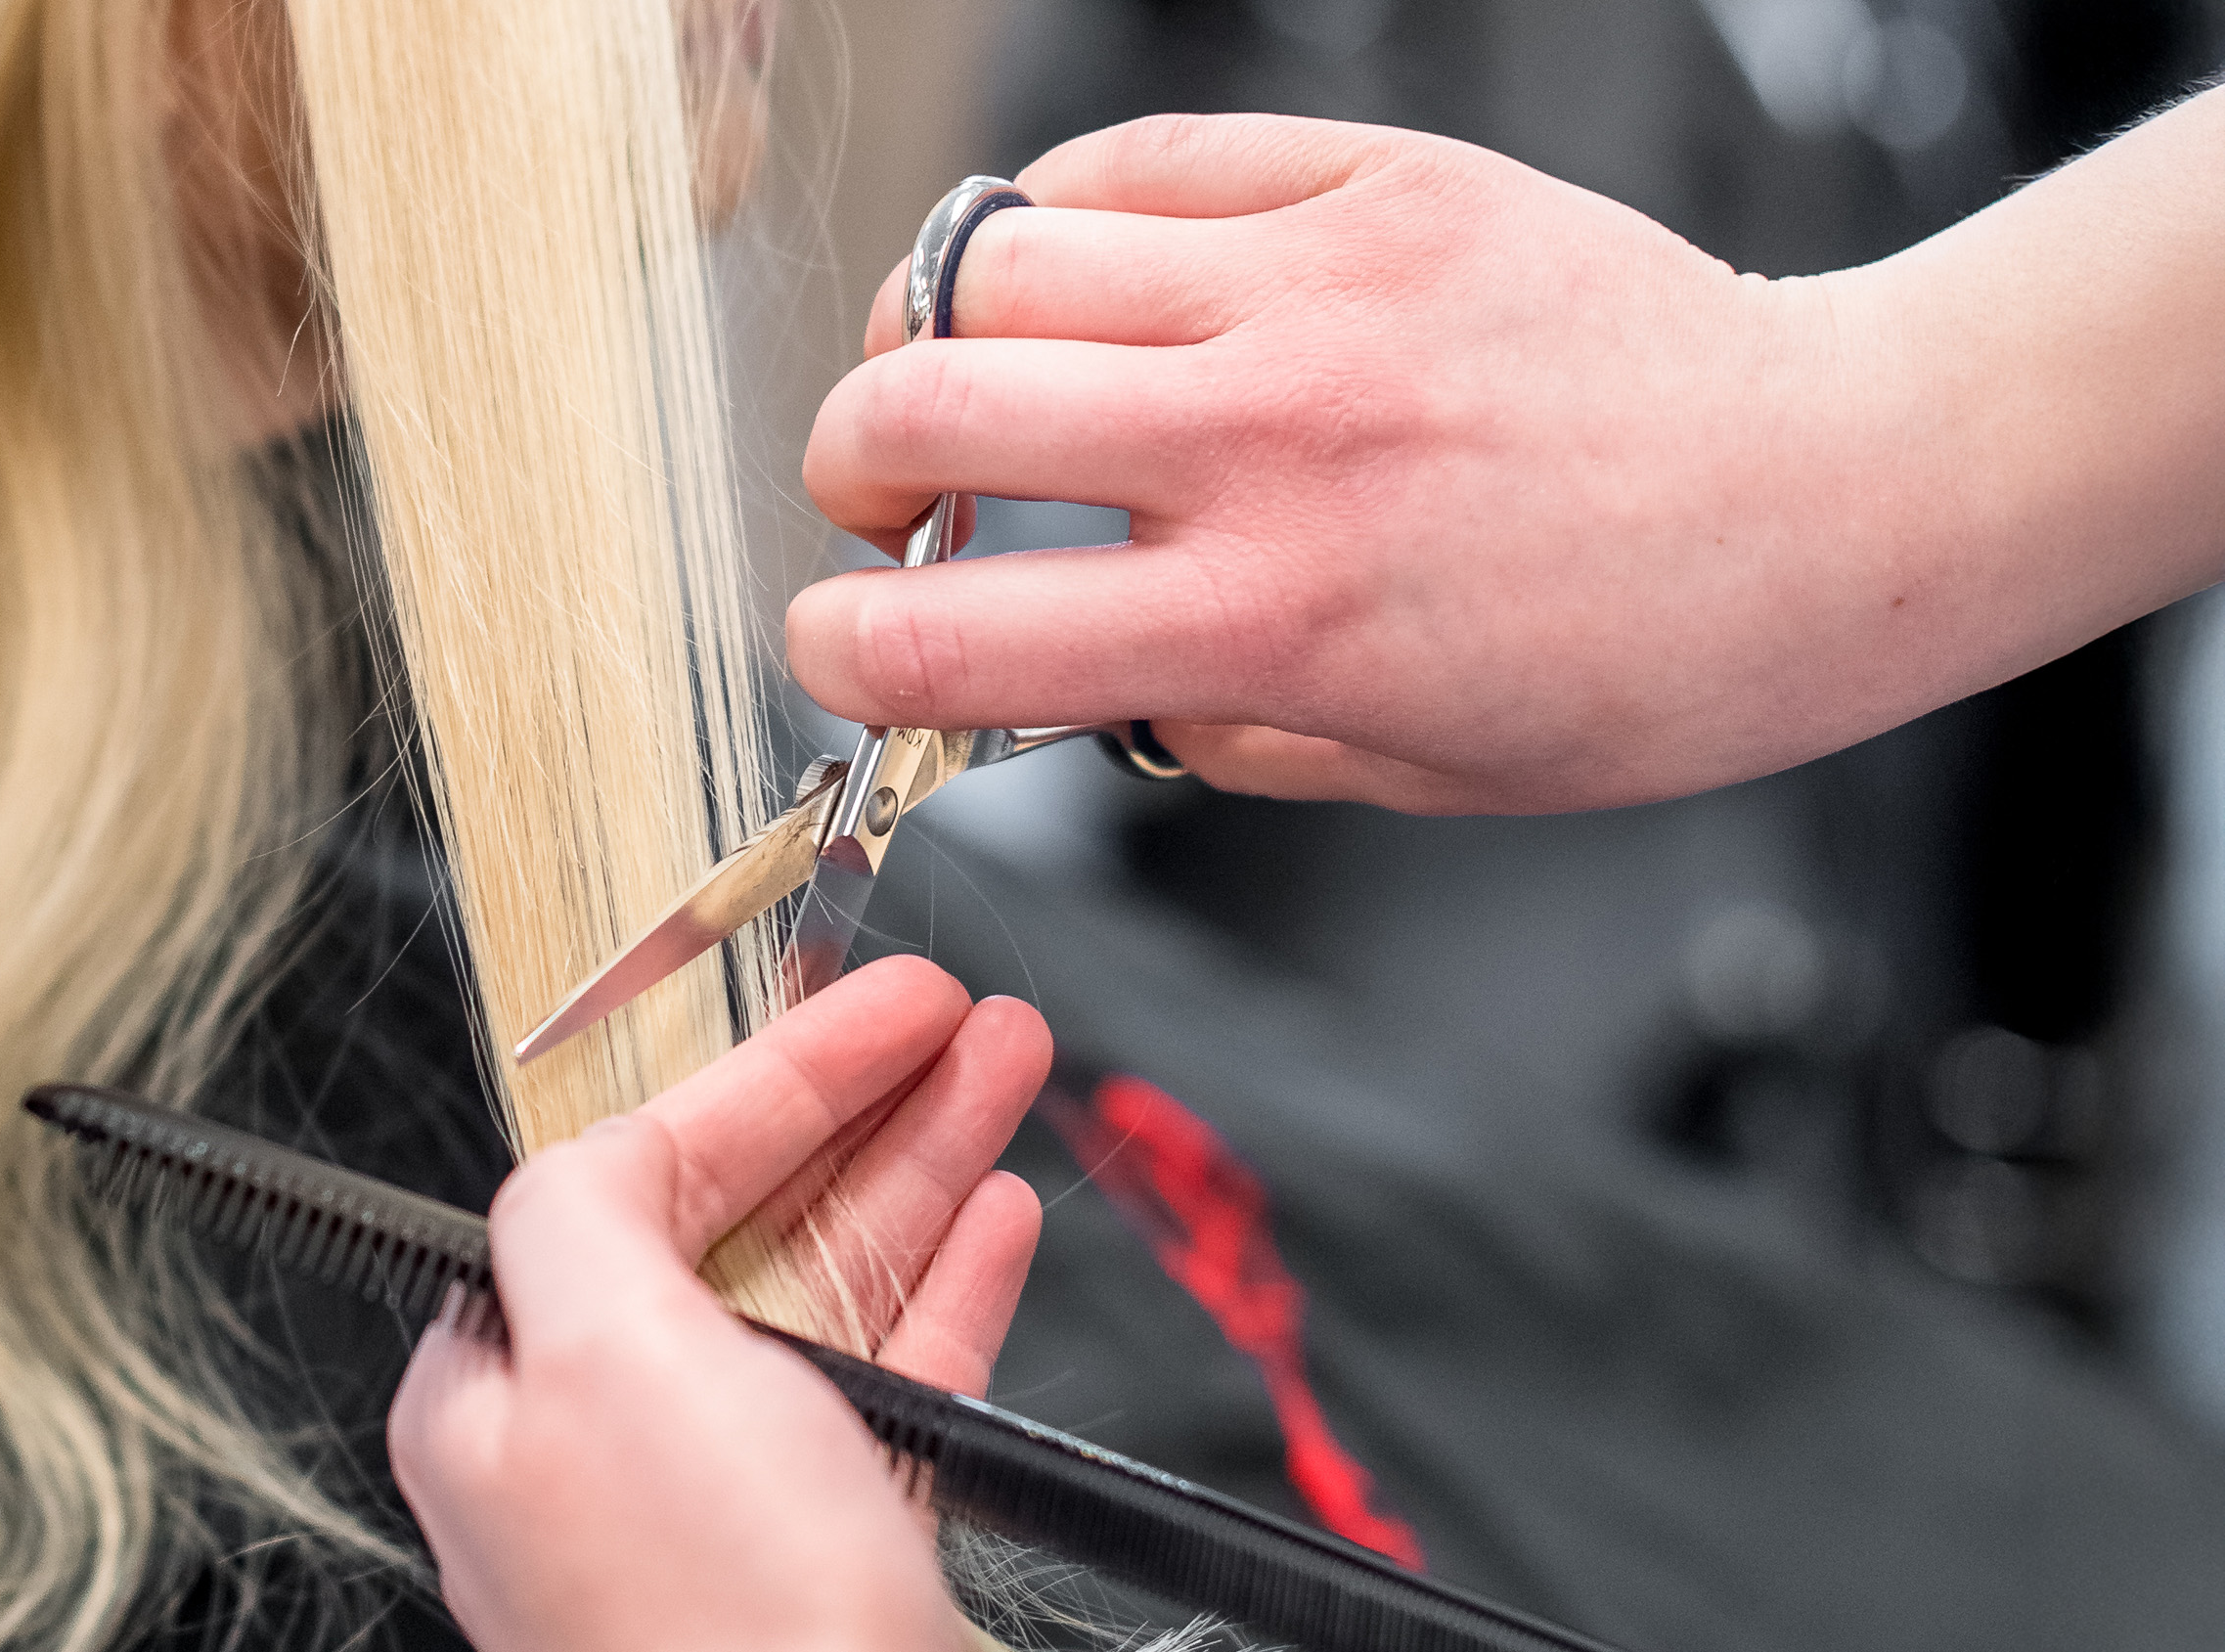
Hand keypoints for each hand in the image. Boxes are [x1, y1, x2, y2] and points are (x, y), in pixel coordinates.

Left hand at [387, 958, 1047, 1651]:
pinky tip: (1001, 1218)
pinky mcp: (826, 1560)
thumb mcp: (600, 1359)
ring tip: (1011, 1071)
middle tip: (960, 1019)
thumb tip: (588, 1151)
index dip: (765, 1075)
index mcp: (504, 1394)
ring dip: (923, 1168)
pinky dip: (949, 1292)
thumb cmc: (713, 1626)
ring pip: (828, 1287)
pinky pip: (889, 1391)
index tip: (871, 1005)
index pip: (630, 1176)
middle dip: (859, 1102)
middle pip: (740, 1217)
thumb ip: (578, 1221)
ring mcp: (719, 1508)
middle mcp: (601, 1447)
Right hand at [789, 101, 2224, 813]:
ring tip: (982, 369)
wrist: (1830, 494)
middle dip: (849, 465)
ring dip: (943, 330)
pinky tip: (1094, 277)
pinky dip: (1068, 220)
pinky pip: (1135, 160)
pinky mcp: (1372, 181)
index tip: (843, 644)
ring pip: (999, 259)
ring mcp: (1317, 289)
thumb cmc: (1638, 657)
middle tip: (888, 497)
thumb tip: (1060, 672)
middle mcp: (1270, 442)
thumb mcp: (1394, 771)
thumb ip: (1198, 727)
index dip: (834, 648)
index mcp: (1269, 625)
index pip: (939, 634)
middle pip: (920, 401)